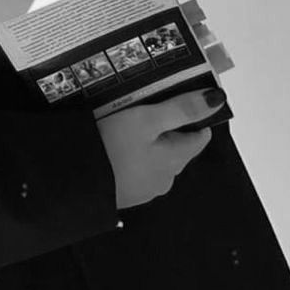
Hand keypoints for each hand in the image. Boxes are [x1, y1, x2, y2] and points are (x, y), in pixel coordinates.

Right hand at [96, 88, 224, 209]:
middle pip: (177, 146)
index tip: (173, 97)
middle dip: (166, 127)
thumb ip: (182, 109)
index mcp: (176, 159)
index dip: (192, 114)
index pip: (199, 135)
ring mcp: (144, 189)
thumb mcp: (148, 118)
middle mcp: (165, 178)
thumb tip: (217, 100)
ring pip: (155, 157)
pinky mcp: (124, 193)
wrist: (73, 179)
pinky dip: (131, 155)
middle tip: (142, 104)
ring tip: (125, 121)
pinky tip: (114, 143)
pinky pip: (136, 168)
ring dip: (147, 141)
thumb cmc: (112, 144)